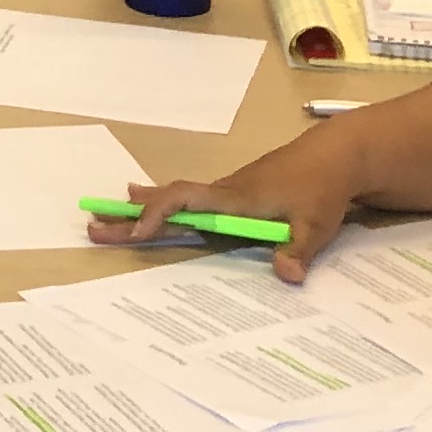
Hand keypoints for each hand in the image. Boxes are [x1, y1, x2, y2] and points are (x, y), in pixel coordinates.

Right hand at [87, 137, 365, 281]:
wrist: (337, 155)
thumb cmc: (323, 188)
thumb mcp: (317, 224)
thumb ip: (298, 250)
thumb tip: (285, 276)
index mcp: (235, 197)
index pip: (184, 200)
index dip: (158, 214)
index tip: (136, 232)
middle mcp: (223, 191)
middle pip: (168, 200)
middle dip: (132, 216)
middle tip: (94, 226)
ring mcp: (227, 191)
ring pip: (176, 199)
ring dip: (143, 210)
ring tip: (109, 217)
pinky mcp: (235, 194)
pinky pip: (189, 200)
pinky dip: (163, 205)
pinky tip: (148, 203)